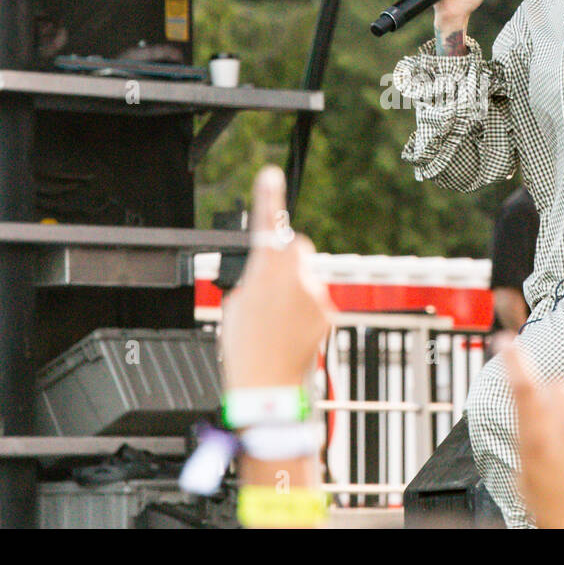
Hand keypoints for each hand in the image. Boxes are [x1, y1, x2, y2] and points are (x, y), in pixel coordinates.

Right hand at [220, 166, 335, 389]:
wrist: (267, 389)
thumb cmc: (243, 350)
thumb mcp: (234, 305)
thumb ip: (253, 279)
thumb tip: (265, 274)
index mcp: (267, 273)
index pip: (268, 226)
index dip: (268, 198)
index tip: (270, 175)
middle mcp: (297, 280)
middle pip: (297, 249)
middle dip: (285, 258)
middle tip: (267, 286)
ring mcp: (316, 297)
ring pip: (306, 276)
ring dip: (293, 288)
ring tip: (274, 320)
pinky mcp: (328, 313)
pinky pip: (315, 298)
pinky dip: (303, 307)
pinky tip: (288, 330)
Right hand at [501, 341, 563, 527]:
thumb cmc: (563, 512)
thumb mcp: (526, 478)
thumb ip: (528, 440)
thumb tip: (529, 419)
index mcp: (538, 438)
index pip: (523, 385)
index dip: (514, 358)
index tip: (508, 342)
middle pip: (557, 386)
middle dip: (554, 401)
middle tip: (558, 426)